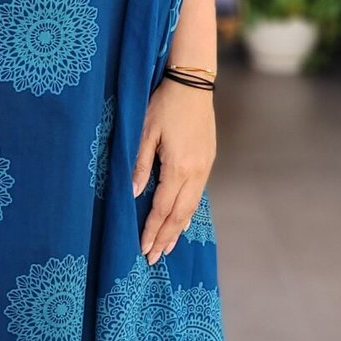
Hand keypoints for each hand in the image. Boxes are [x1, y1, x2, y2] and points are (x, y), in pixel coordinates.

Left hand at [131, 80, 214, 262]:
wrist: (193, 81)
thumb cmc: (164, 103)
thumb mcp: (145, 131)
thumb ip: (139, 164)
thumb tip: (133, 194)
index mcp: (179, 167)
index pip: (163, 208)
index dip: (152, 230)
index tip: (144, 249)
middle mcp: (196, 171)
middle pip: (180, 214)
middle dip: (166, 237)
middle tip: (154, 258)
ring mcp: (205, 166)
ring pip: (191, 206)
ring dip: (178, 228)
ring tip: (168, 246)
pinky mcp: (208, 160)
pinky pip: (198, 194)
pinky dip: (188, 211)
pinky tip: (182, 220)